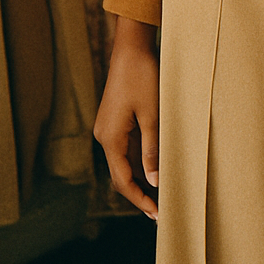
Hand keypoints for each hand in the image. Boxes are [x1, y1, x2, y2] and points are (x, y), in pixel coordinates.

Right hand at [94, 16, 160, 220]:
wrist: (131, 49)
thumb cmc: (143, 78)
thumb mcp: (152, 114)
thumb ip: (152, 148)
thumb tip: (154, 180)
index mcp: (110, 139)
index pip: (122, 181)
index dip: (139, 200)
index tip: (157, 214)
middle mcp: (103, 136)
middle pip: (119, 175)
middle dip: (138, 194)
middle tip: (159, 212)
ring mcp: (107, 128)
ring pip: (122, 162)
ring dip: (138, 178)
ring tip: (159, 194)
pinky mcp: (113, 120)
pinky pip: (124, 148)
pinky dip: (137, 161)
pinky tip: (152, 168)